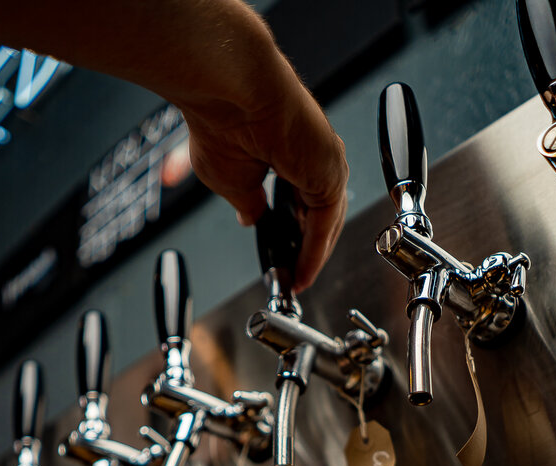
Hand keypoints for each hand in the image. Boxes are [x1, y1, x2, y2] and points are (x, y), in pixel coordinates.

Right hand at [184, 86, 347, 291]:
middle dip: (304, 252)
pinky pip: (325, 224)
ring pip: (325, 223)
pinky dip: (314, 252)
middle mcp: (314, 156)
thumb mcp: (231, 179)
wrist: (232, 93)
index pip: (302, 204)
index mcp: (292, 152)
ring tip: (295, 281)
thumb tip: (250, 218)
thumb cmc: (224, 121)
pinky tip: (301, 272)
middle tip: (290, 279)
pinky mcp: (330, 173)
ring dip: (310, 257)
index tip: (283, 263)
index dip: (293, 238)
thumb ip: (247, 203)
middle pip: (319, 216)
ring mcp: (326, 164)